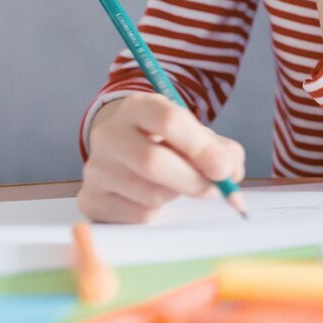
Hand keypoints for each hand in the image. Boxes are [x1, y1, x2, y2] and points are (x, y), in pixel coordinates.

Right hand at [77, 94, 245, 223]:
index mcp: (137, 107)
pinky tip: (154, 195)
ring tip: (179, 184)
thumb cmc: (168, 140)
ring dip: (178, 195)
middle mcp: (109, 135)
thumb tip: (231, 174)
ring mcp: (95, 168)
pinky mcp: (91, 199)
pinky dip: (159, 210)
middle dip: (193, 180)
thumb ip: (221, 150)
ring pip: (150, 193)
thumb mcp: (196, 134)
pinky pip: (138, 215)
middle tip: (215, 189)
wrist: (124, 146)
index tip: (223, 169)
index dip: (201, 148)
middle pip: (153, 162)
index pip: (169, 121)